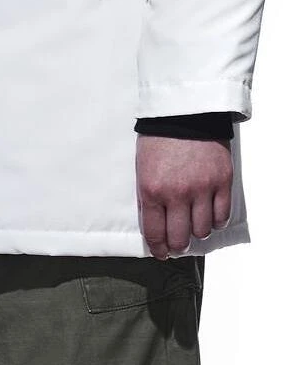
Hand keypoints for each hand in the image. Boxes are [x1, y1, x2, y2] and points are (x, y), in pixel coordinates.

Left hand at [136, 134, 232, 258]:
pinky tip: (210, 214)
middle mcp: (177, 193)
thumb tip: (154, 226)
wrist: (184, 111)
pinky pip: (222, 216)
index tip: (161, 253)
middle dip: (177, 245)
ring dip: (197, 232)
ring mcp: (202, 188)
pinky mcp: (222, 180)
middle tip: (178, 242)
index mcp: (152, 189)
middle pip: (180, 239)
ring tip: (194, 223)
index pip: (154, 234)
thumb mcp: (142, 167)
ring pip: (203, 231)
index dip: (158, 249)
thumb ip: (148, 197)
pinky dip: (216, 220)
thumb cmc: (159, 137)